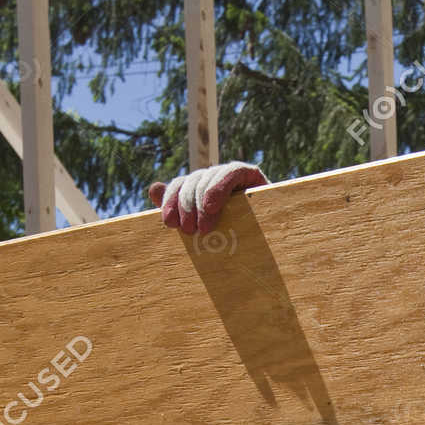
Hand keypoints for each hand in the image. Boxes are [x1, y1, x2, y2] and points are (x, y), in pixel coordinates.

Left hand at [148, 163, 269, 234]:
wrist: (272, 252)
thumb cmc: (235, 243)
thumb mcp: (202, 229)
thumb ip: (178, 209)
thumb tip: (153, 188)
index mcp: (202, 190)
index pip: (181, 184)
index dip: (171, 200)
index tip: (169, 223)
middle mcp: (217, 179)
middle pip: (194, 179)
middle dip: (187, 205)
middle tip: (188, 231)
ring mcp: (235, 177)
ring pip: (209, 175)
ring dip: (201, 200)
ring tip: (203, 228)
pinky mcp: (254, 177)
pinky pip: (232, 172)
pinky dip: (219, 187)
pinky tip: (211, 206)